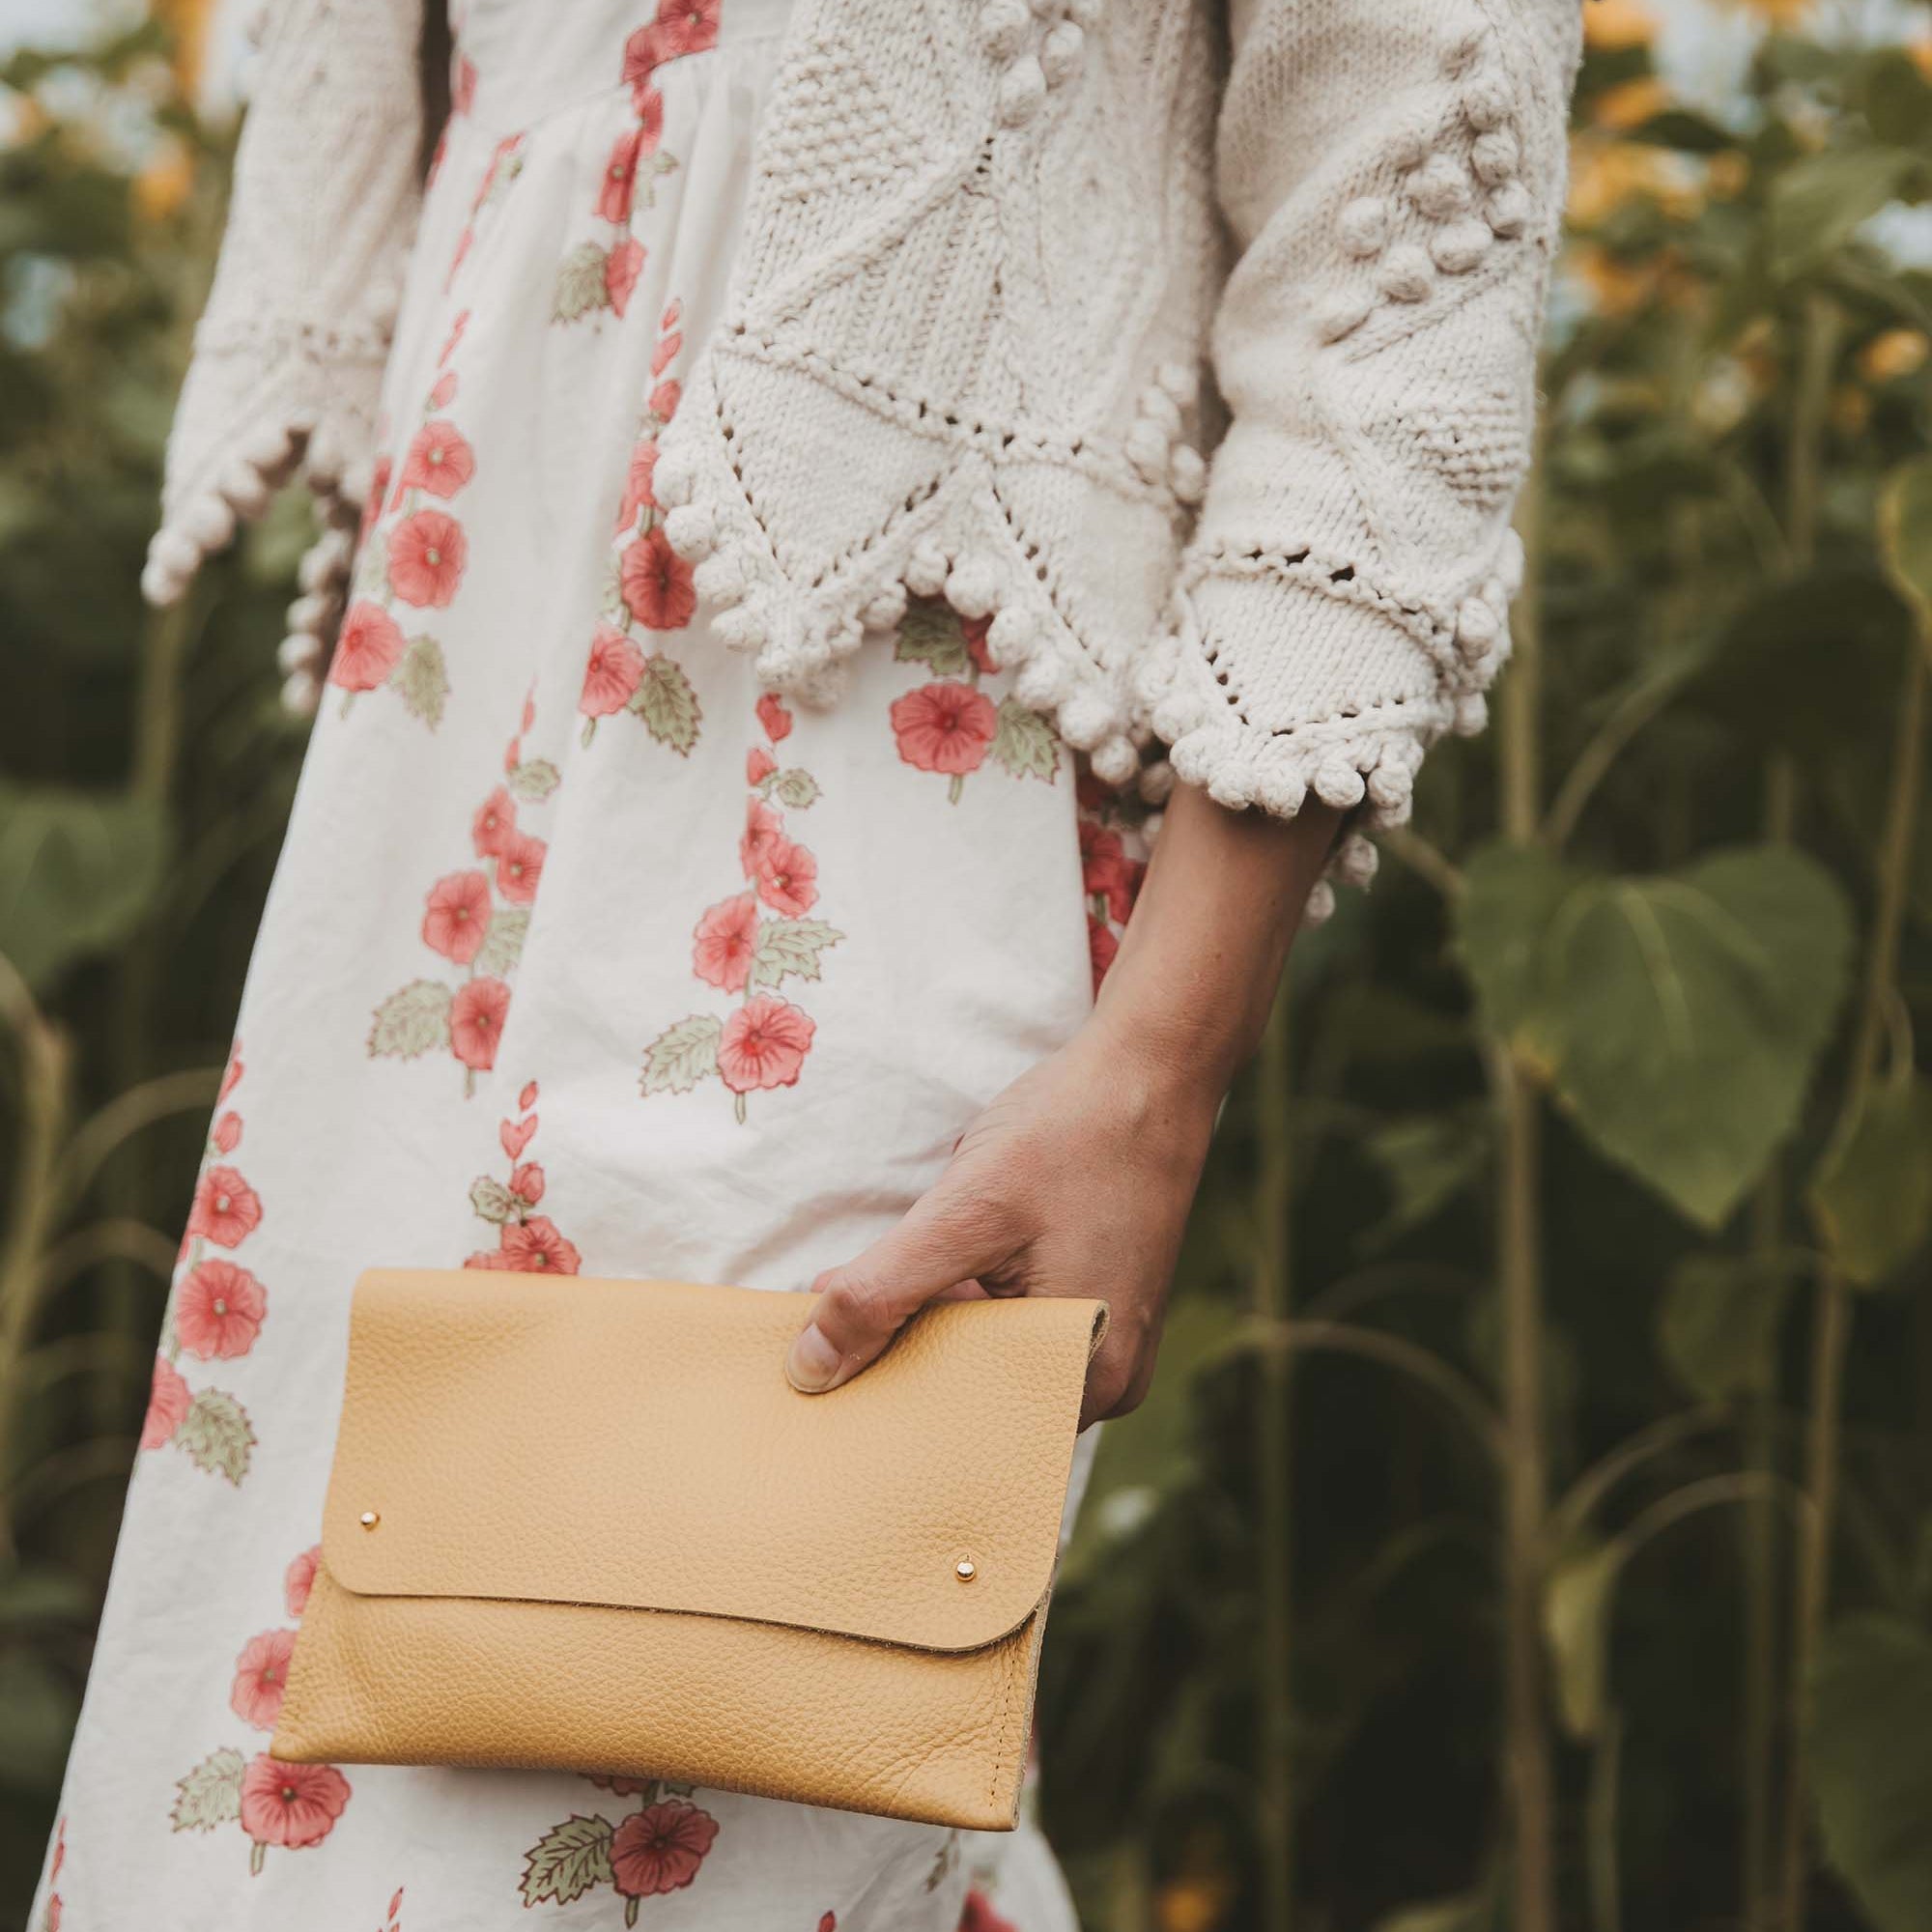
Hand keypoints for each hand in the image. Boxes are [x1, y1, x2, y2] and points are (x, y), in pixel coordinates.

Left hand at [785, 1012, 1219, 1425]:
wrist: (1150, 1071)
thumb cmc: (1073, 1134)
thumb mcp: (965, 1212)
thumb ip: (885, 1291)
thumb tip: (809, 1369)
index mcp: (1084, 1375)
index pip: (961, 1426)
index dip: (882, 1402)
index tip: (812, 1378)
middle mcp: (1104, 1378)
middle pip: (973, 1392)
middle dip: (896, 1356)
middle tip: (818, 1324)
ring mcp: (1103, 1343)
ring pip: (988, 1355)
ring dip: (927, 1321)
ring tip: (861, 1287)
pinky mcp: (1095, 1305)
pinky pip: (1012, 1325)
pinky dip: (962, 1301)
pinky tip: (928, 1266)